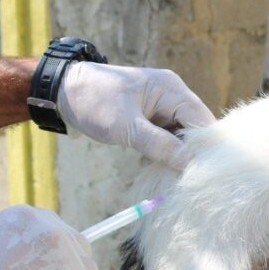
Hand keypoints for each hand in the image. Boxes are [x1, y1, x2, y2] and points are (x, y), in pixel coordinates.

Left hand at [57, 63, 215, 168]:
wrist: (62, 91)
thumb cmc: (94, 103)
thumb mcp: (127, 127)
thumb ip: (160, 145)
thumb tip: (189, 165)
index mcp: (171, 89)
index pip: (202, 121)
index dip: (206, 148)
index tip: (204, 174)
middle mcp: (172, 94)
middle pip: (195, 129)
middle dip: (193, 153)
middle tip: (190, 180)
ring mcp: (162, 105)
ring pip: (182, 134)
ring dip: (178, 154)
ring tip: (177, 177)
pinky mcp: (151, 116)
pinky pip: (167, 135)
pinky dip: (166, 151)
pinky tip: (162, 168)